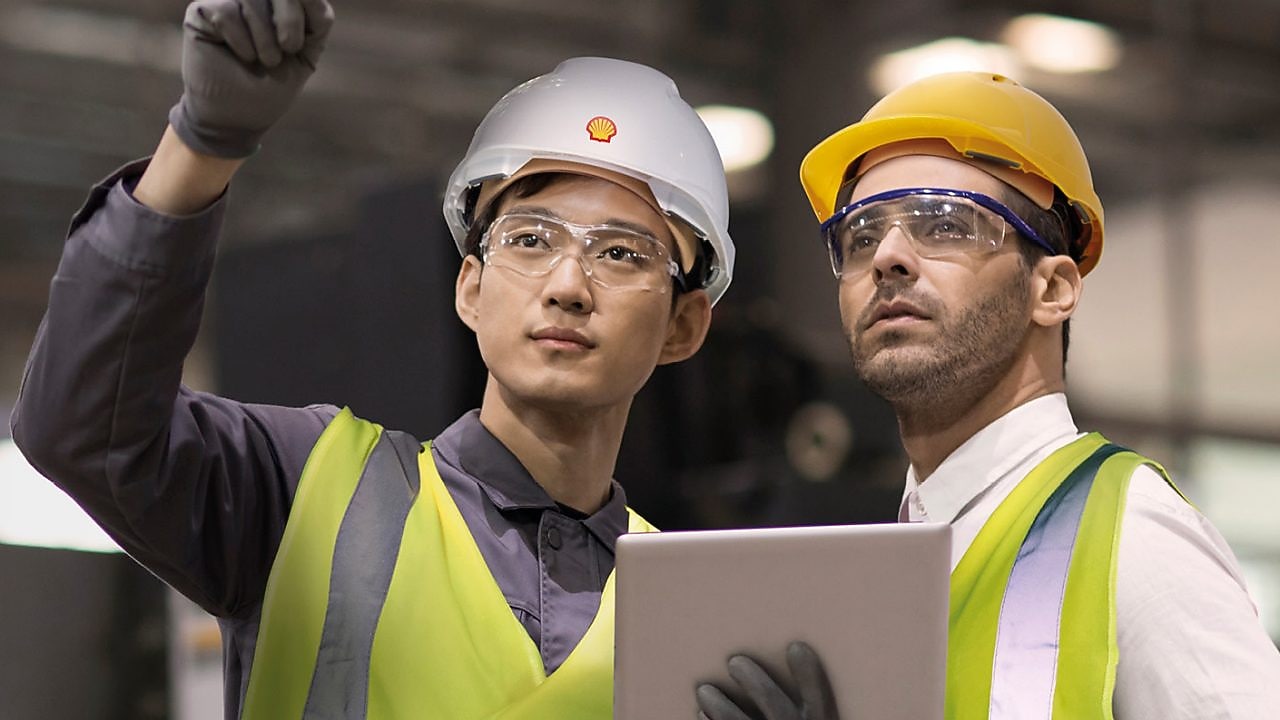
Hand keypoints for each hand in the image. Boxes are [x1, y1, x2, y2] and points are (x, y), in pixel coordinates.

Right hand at [169, 0, 334, 157]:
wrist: (237, 117)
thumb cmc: (270, 87)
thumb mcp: (305, 53)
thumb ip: (316, 18)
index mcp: (278, 4)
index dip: (306, 8)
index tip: (299, 42)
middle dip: (290, 19)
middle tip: (288, 48)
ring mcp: (226, 1)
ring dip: (264, 37)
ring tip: (262, 60)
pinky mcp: (202, 12)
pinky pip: (227, 11)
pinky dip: (240, 40)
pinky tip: (240, 55)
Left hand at [696, 641, 838, 719]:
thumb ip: (804, 712)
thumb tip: (791, 658)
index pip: (819, 700)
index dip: (809, 674)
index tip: (794, 645)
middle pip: (777, 707)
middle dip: (755, 682)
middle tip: (734, 661)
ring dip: (721, 707)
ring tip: (703, 690)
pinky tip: (700, 715)